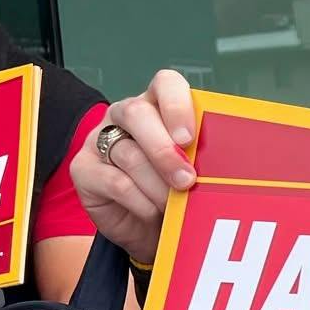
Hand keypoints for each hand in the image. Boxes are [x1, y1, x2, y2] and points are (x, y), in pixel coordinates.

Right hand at [71, 70, 198, 263]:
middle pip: (137, 113)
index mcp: (158, 105)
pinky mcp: (84, 168)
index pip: (165, 84)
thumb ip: (204, 156)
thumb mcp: (194, 168)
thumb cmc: (175, 188)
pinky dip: (140, 201)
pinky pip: (114, 181)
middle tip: (187, 179)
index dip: (177, 105)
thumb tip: (225, 164)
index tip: (189, 137)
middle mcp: (126, 116)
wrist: (146, 226)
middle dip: (164, 150)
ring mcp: (100, 139)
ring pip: (128, 153)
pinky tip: (153, 212)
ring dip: (157, 184)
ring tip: (174, 204)